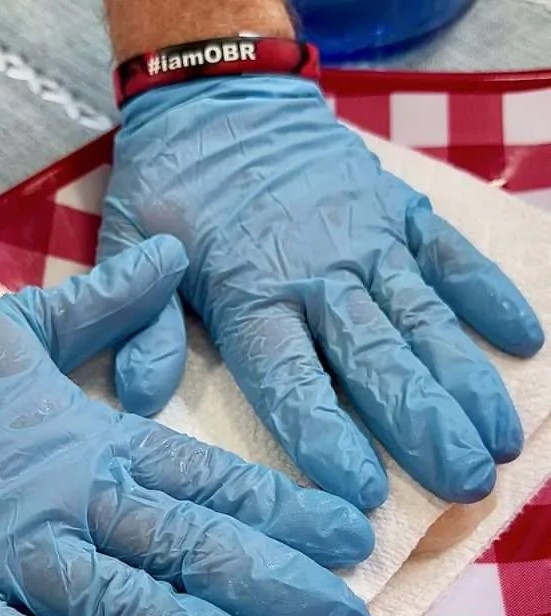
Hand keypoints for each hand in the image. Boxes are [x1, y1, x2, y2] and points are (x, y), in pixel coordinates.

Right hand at [0, 237, 372, 615]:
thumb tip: (170, 252)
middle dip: (277, 590)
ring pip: (121, 607)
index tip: (351, 541)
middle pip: (187, 549)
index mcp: (88, 438)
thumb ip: (106, 302)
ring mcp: (2, 556)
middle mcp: (62, 500)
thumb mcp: (17, 326)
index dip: (285, 512)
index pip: (207, 479)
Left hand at [100, 79, 544, 508]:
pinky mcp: (398, 211)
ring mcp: (366, 240)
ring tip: (498, 441)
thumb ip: (143, 322)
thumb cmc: (174, 184)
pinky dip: (488, 296)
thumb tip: (140, 395)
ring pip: (423, 321)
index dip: (327, 438)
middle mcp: (317, 274)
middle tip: (464, 485)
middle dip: (423, 428)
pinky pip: (451, 255)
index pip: (291, 380)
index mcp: (249, 292)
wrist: (220, 95)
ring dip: (464, 382)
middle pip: (375, 362)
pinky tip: (524, 343)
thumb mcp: (130, 245)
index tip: (364, 494)